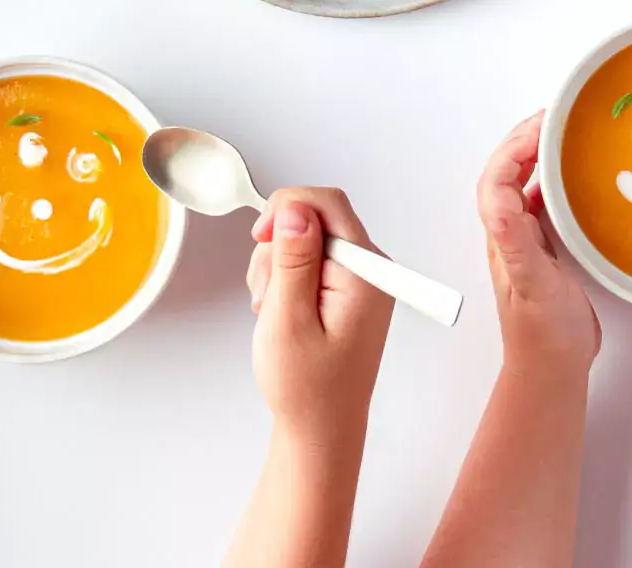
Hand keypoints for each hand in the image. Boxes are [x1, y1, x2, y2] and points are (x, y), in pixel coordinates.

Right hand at [246, 188, 395, 443]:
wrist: (320, 428)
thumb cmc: (306, 388)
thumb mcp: (288, 320)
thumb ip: (293, 260)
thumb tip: (294, 209)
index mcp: (366, 273)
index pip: (329, 203)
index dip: (287, 208)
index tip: (260, 238)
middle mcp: (371, 270)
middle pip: (314, 219)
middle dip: (278, 247)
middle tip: (266, 294)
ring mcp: (360, 280)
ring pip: (306, 240)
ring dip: (278, 267)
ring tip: (273, 311)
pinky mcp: (346, 290)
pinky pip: (310, 262)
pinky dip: (286, 280)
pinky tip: (281, 312)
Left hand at [479, 113, 600, 375]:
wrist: (552, 366)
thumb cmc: (543, 331)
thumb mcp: (532, 284)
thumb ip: (517, 246)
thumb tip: (502, 208)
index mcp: (503, 234)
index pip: (498, 175)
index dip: (517, 144)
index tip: (547, 124)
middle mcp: (510, 232)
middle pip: (508, 171)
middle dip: (526, 139)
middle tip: (556, 116)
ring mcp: (527, 240)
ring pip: (525, 184)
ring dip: (539, 154)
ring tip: (564, 133)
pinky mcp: (546, 250)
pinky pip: (546, 202)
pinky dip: (557, 180)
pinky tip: (576, 178)